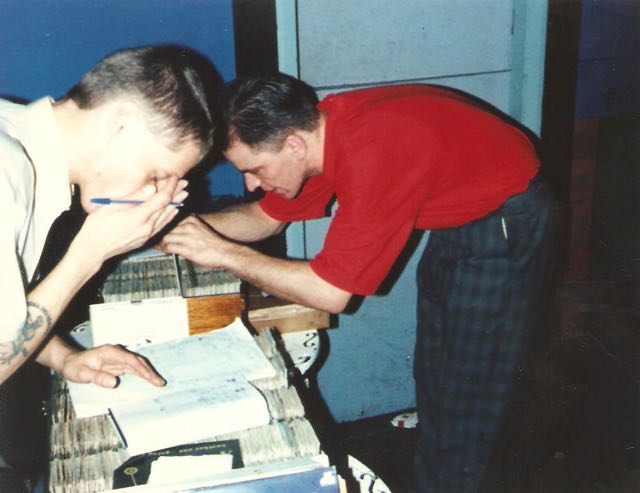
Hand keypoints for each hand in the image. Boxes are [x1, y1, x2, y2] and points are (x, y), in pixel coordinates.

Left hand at [60, 345, 165, 388]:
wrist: (70, 362)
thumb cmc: (75, 367)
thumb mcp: (81, 374)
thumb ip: (97, 377)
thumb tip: (115, 382)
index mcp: (110, 352)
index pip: (131, 360)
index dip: (142, 369)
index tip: (151, 378)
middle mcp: (117, 353)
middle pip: (138, 361)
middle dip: (150, 372)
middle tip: (161, 383)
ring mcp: (119, 358)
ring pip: (138, 365)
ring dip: (148, 373)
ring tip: (159, 383)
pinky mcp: (118, 365)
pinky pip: (133, 369)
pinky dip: (142, 375)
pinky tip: (149, 381)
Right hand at [73, 177, 188, 264]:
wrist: (93, 250)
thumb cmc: (98, 226)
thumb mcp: (113, 206)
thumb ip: (134, 196)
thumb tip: (152, 187)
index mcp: (139, 216)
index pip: (162, 198)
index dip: (170, 186)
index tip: (173, 177)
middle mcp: (147, 227)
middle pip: (167, 207)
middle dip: (176, 194)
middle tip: (185, 183)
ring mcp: (147, 235)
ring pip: (167, 217)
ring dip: (176, 204)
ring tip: (184, 195)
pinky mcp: (145, 240)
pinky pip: (162, 226)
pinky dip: (169, 216)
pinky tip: (173, 211)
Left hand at [158, 215, 229, 267]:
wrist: (224, 252)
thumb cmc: (213, 243)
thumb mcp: (200, 227)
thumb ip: (188, 226)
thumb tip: (174, 232)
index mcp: (191, 219)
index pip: (170, 218)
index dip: (161, 225)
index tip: (156, 228)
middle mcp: (188, 225)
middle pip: (165, 227)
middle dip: (158, 234)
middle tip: (153, 239)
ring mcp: (187, 237)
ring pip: (165, 237)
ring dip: (159, 243)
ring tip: (158, 246)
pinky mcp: (186, 248)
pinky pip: (168, 247)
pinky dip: (164, 249)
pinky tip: (166, 252)